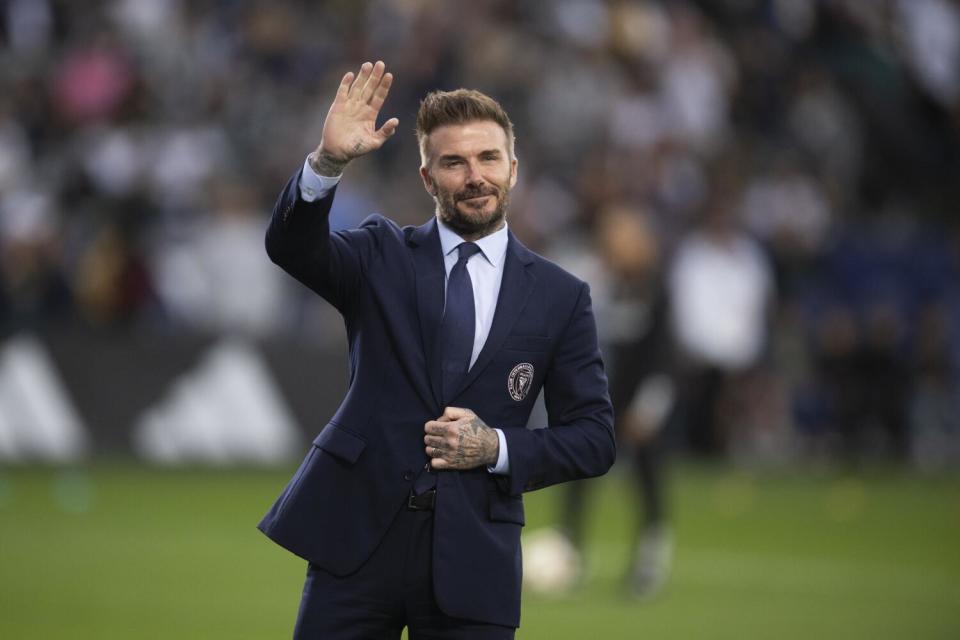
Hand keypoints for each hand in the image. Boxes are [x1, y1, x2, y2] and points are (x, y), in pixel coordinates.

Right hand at [310, 60, 399, 175]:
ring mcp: (349, 105)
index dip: (384, 86)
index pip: (379, 96)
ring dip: (362, 76)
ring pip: (357, 87)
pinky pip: (342, 92)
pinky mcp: (338, 106)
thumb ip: (385, 132)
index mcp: (371, 114)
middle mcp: (361, 107)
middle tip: (380, 63)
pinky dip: (345, 83)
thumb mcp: (374, 142)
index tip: (389, 75)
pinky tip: (350, 74)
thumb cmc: (357, 148)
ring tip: (367, 64)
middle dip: (375, 76)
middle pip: (369, 88)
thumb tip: (396, 121)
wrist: (338, 152)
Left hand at [424, 407, 499, 469]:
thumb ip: (450, 412)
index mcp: (451, 429)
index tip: (437, 427)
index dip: (431, 426)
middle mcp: (448, 442)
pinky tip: (441, 455)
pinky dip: (435, 459)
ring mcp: (449, 454)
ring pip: (429, 450)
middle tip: (440, 436)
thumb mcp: (467, 414)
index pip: (428, 427)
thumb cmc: (478, 429)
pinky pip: (434, 463)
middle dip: (431, 436)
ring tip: (440, 445)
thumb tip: (439, 420)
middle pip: (427, 439)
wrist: (489, 447)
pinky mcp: (451, 464)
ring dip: (432, 447)